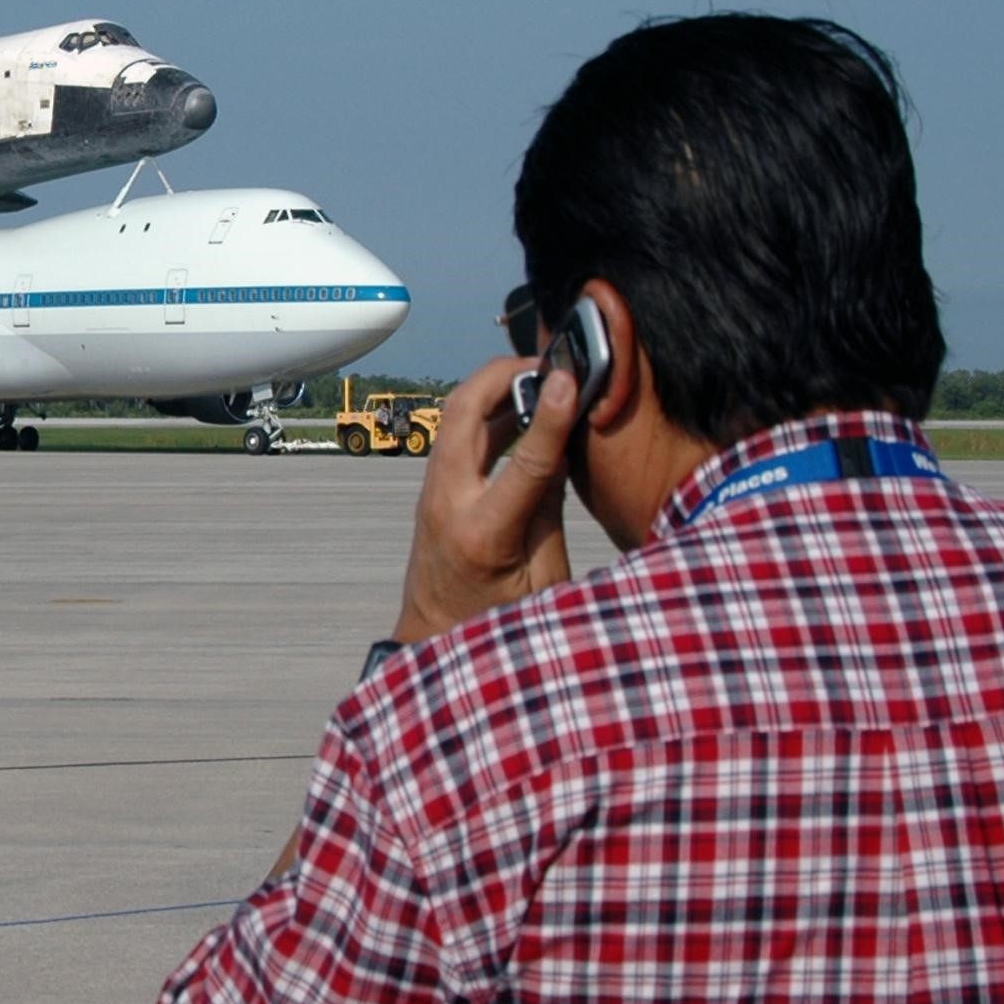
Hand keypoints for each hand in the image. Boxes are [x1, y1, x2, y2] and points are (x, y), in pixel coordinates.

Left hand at [391, 357, 578, 645]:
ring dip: (492, 387)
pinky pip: (456, 434)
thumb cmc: (496, 623)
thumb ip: (552, 512)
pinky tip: (519, 410)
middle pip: (464, 411)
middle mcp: (447, 504)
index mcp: (483, 534)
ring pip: (454, 415)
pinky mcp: (432, 489)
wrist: (434, 641)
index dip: (551, 415)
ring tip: (538, 377)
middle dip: (503, 372)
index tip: (571, 380)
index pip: (525, 461)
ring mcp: (432, 493)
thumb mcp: (543, 579)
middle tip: (547, 362)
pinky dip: (486, 411)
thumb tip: (565, 448)